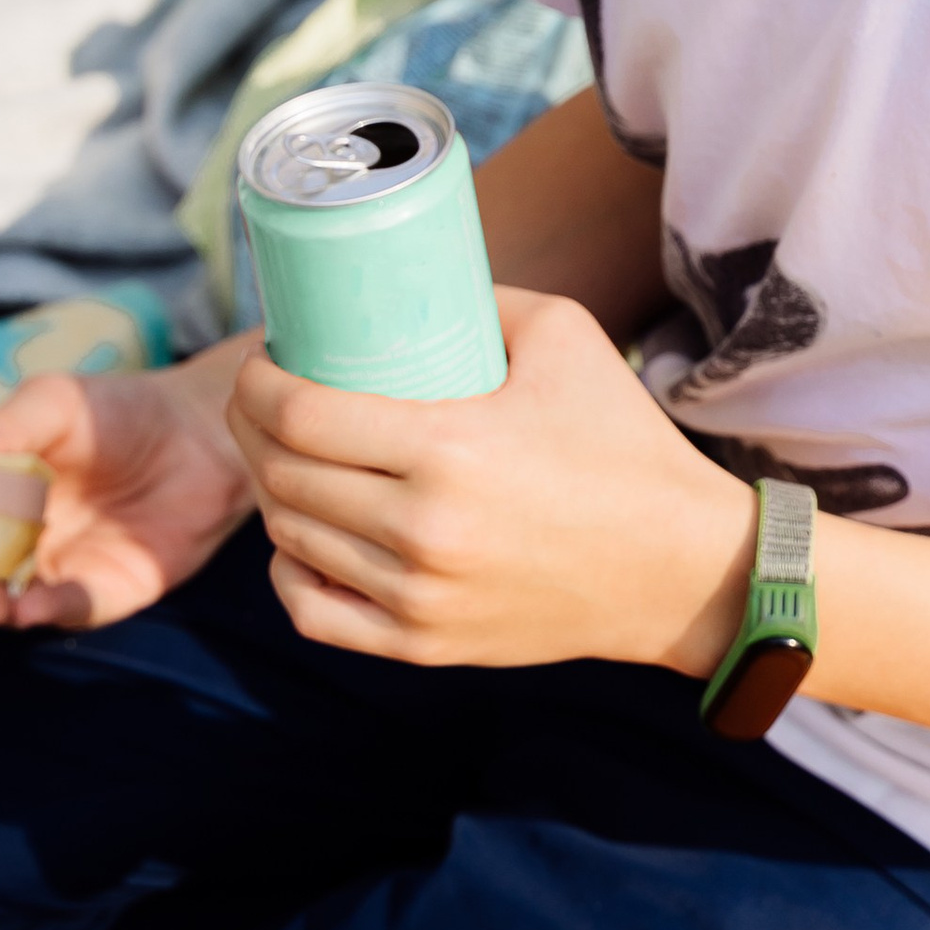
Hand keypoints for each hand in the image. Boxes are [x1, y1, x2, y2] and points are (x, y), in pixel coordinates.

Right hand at [0, 343, 254, 630]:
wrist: (200, 429)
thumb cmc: (115, 410)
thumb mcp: (54, 404)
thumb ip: (6, 428)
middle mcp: (9, 541)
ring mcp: (53, 569)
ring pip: (1, 604)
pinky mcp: (102, 590)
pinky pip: (64, 610)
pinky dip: (41, 613)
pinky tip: (28, 609)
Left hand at [227, 287, 756, 672]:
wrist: (678, 569)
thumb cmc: (622, 442)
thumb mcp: (564, 336)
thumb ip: (479, 299)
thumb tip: (402, 284)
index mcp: (449, 449)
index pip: (298, 415)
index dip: (256, 383)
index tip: (262, 360)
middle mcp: (422, 531)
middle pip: (282, 475)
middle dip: (251, 427)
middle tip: (265, 398)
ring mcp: (418, 597)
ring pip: (290, 539)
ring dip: (271, 490)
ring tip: (287, 455)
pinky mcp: (424, 646)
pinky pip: (313, 613)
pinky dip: (290, 572)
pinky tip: (303, 537)